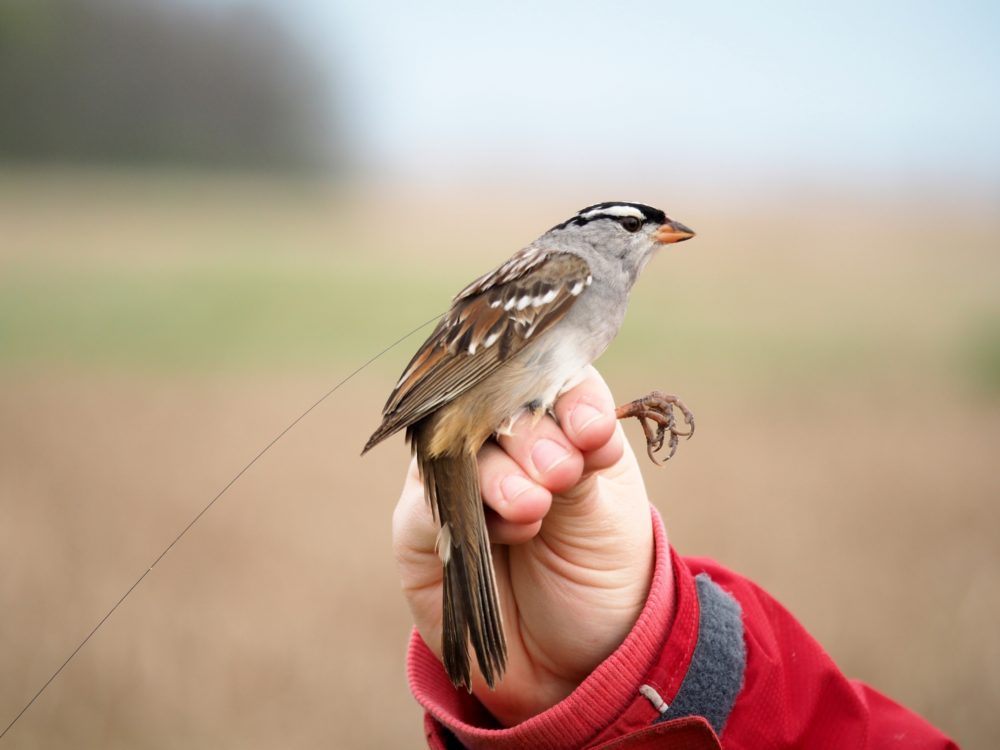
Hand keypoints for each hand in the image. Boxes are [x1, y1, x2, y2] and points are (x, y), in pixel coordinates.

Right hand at [392, 366, 657, 725]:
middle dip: (533, 436)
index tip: (591, 429)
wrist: (576, 657)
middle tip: (561, 473)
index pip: (549, 376)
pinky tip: (514, 529)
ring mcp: (452, 474)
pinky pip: (428, 503)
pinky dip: (472, 511)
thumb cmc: (601, 571)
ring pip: (460, 446)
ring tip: (535, 507)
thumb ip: (585, 458)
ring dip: (502, 475)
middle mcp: (497, 437)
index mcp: (554, 418)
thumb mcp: (608, 509)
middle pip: (496, 403)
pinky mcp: (418, 524)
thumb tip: (576, 420)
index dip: (568, 397)